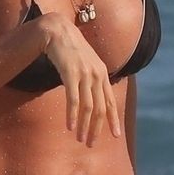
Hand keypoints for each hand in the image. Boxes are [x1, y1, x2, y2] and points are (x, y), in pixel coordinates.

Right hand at [37, 13, 122, 145]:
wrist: (57, 31)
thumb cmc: (70, 49)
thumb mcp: (87, 64)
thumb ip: (92, 79)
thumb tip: (93, 98)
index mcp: (103, 74)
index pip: (111, 102)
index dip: (113, 120)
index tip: (116, 136)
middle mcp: (96, 75)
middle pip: (100, 108)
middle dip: (96, 129)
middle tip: (91, 144)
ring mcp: (84, 74)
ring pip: (87, 107)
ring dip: (84, 126)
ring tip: (80, 139)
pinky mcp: (71, 73)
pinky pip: (73, 99)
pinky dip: (72, 115)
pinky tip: (70, 126)